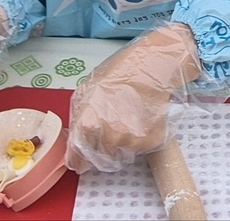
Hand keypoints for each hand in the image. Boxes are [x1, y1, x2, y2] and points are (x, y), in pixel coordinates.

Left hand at [66, 23, 200, 172]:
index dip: (78, 160)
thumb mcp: (89, 88)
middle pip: (100, 160)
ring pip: (121, 155)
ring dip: (121, 146)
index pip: (77, 157)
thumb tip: (76, 134)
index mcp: (90, 124)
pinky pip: (140, 149)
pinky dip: (139, 139)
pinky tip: (141, 119)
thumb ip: (80, 114)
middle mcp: (109, 137)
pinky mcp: (151, 142)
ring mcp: (131, 142)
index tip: (80, 161)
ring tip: (127, 121)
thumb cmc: (120, 73)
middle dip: (100, 152)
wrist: (152, 67)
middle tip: (108, 133)